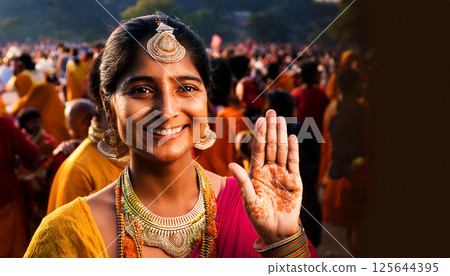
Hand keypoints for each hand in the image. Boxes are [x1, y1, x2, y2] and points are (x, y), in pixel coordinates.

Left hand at [229, 109, 302, 244]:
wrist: (277, 231)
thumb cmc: (259, 217)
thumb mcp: (248, 200)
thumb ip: (242, 182)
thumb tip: (231, 164)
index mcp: (256, 173)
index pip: (258, 150)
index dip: (259, 135)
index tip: (259, 119)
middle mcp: (269, 170)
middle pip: (270, 146)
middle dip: (270, 129)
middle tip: (271, 111)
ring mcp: (282, 174)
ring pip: (281, 151)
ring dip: (281, 135)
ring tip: (280, 119)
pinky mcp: (295, 181)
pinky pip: (293, 163)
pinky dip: (293, 150)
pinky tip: (291, 137)